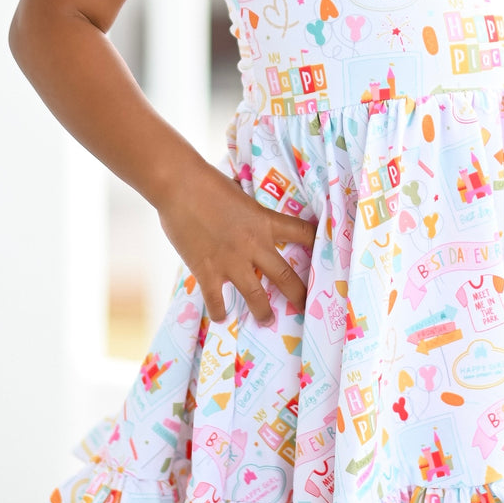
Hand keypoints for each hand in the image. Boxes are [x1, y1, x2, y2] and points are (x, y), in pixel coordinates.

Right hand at [155, 160, 314, 325]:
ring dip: (263, 311)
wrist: (180, 185)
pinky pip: (217, 299)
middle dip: (298, 294)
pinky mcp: (207, 270)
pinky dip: (219, 310)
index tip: (323, 252)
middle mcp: (254, 245)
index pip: (301, 232)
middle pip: (285, 275)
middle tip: (304, 307)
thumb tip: (243, 198)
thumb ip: (246, 206)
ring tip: (267, 321)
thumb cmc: (207, 182)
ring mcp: (231, 261)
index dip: (315, 242)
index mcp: (265, 221)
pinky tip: (221, 318)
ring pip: (255, 295)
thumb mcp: (239, 193)